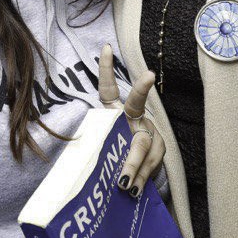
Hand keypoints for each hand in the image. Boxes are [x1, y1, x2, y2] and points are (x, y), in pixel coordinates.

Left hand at [96, 45, 162, 196]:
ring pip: (144, 144)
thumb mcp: (102, 146)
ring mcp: (149, 132)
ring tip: (125, 184)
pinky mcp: (160, 149)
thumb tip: (77, 168)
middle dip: (139, 95)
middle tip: (147, 79)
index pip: (109, 88)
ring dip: (134, 165)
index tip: (105, 47)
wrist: (141, 166)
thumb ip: (96, 150)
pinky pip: (152, 164)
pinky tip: (134, 190)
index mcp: (116, 111)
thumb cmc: (114, 152)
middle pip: (136, 108)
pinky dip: (141, 178)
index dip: (106, 68)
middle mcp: (134, 117)